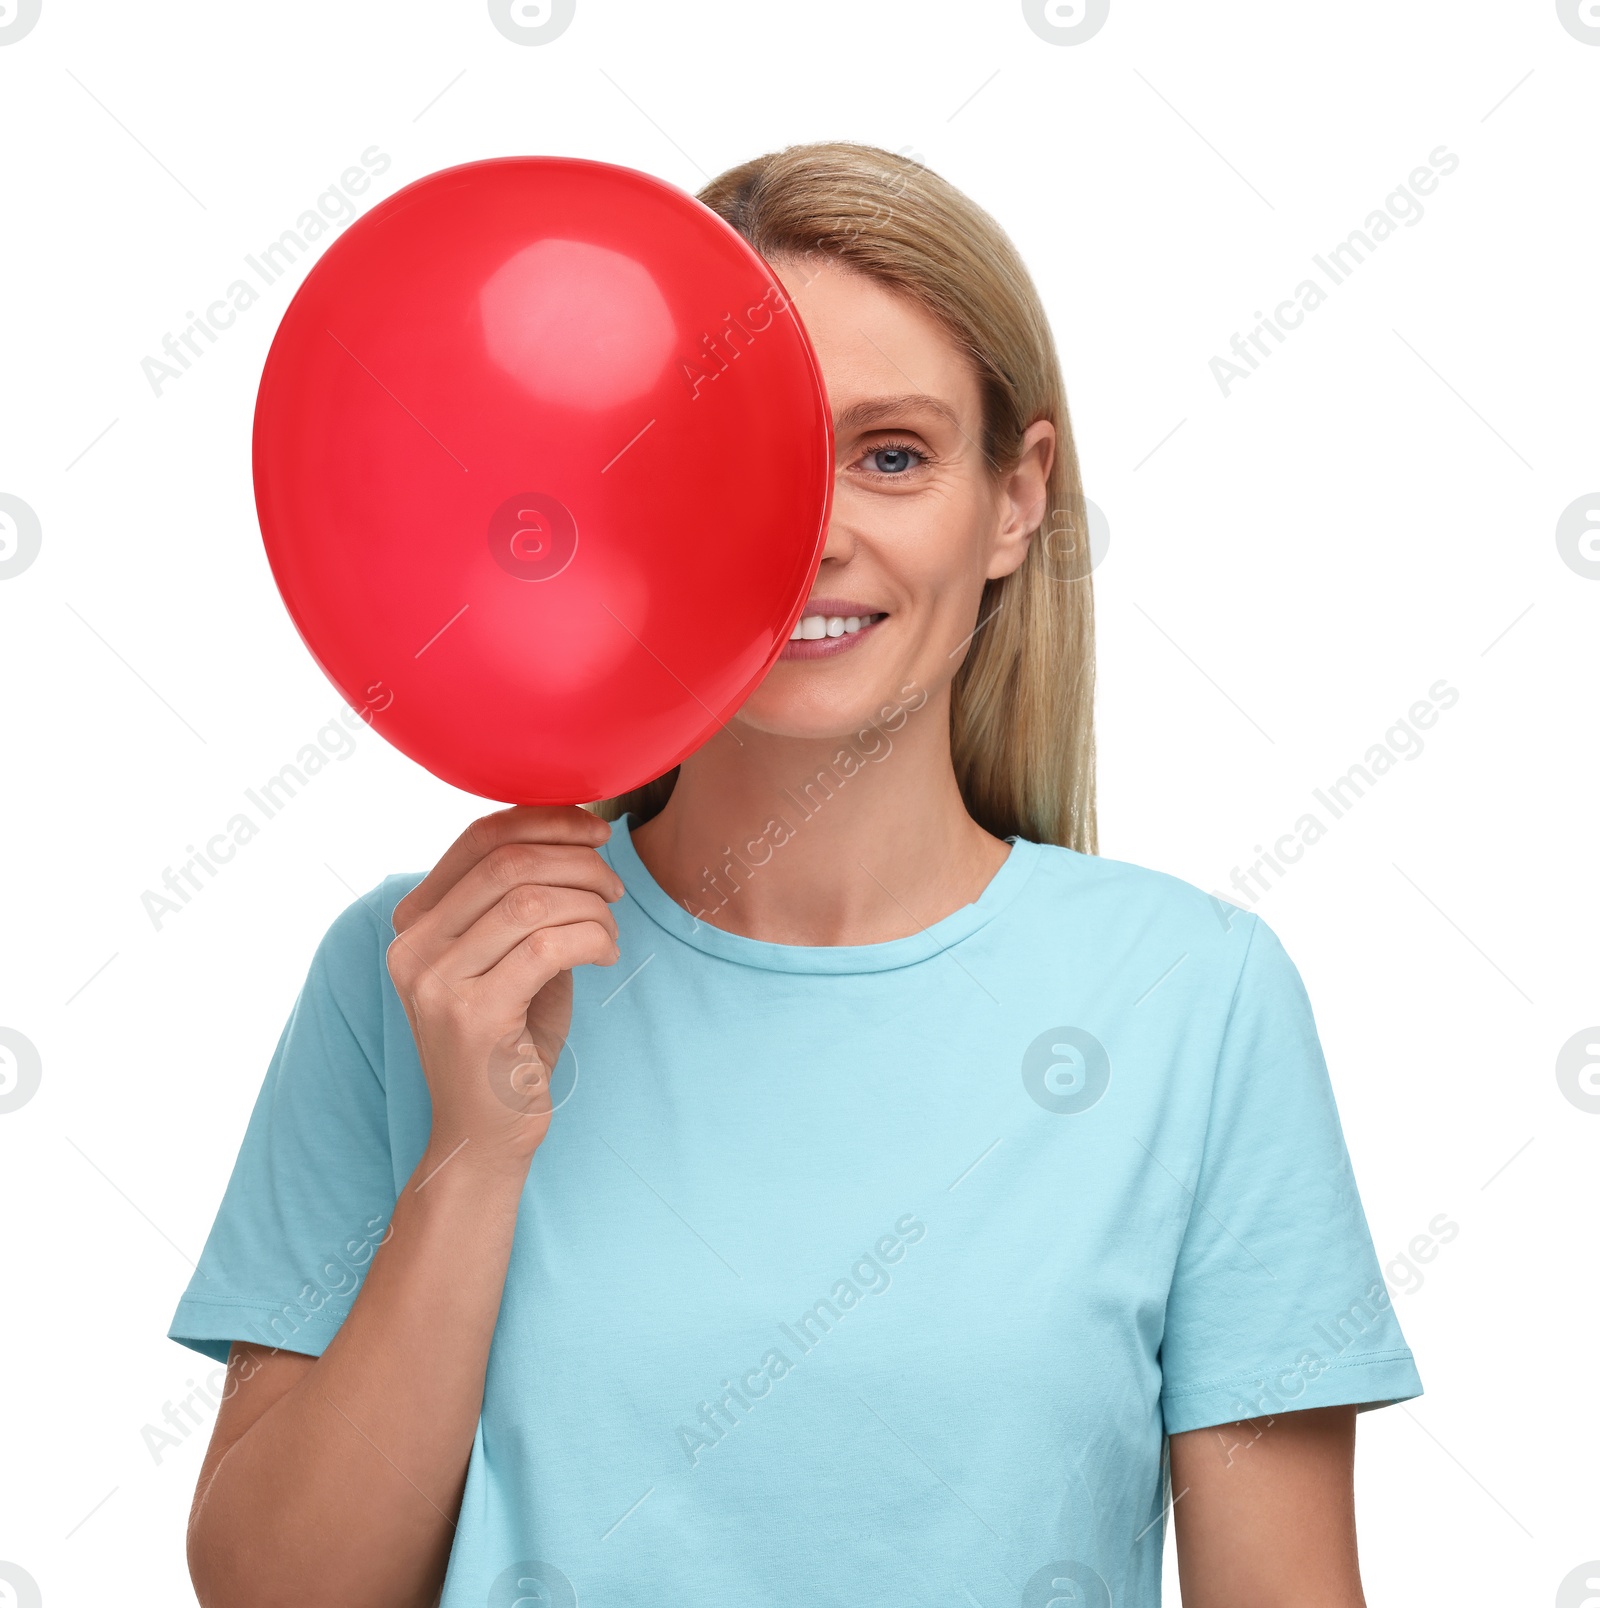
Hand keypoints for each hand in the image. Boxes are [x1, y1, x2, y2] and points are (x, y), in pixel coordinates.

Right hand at [386, 805, 623, 1175]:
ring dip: (590, 907)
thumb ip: (523, 900)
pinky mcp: (470, 1017)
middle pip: (509, 863)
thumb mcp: (509, 957)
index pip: (480, 838)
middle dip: (578, 863)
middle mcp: (411, 947)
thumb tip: (576, 833)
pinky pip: (547, 946)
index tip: (596, 830)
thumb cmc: (509, 1041)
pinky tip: (606, 955)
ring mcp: (435, 983)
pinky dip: (592, 939)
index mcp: (414, 923)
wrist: (485, 1136)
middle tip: (614, 888)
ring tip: (610, 932)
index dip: (545, 820)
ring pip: (531, 901)